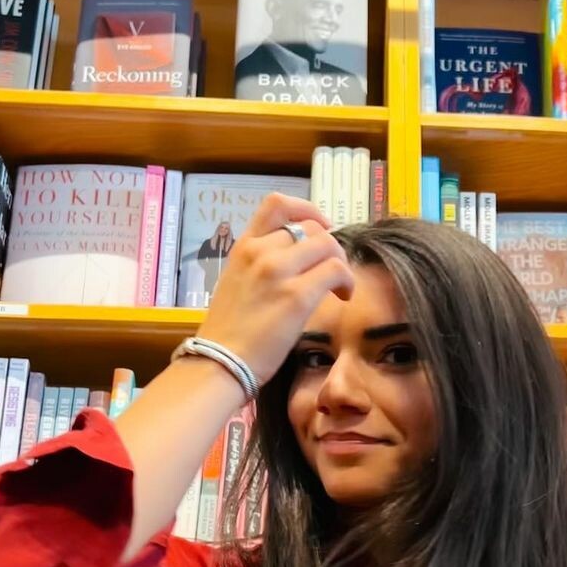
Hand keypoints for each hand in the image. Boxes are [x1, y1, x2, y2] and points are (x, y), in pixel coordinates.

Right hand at [195, 193, 354, 384]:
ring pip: (327, 244)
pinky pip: (336, 270)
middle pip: (311, 227)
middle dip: (329, 246)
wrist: (220, 362)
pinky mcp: (297, 296)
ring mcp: (278, 271)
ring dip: (341, 262)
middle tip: (332, 270)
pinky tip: (343, 296)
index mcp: (243, 248)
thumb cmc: (228, 333)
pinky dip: (347, 280)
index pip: (277, 205)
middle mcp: (260, 252)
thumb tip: (294, 265)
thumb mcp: (237, 284)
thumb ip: (260, 267)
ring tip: (340, 286)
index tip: (321, 226)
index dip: (307, 209)